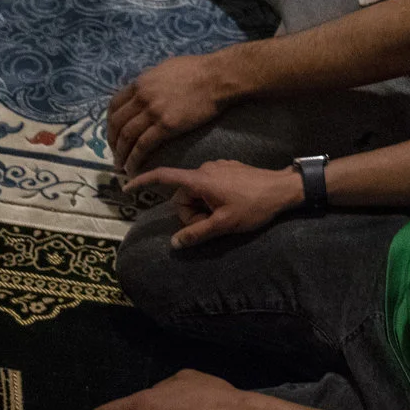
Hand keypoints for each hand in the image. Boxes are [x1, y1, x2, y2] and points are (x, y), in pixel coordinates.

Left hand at [106, 52, 231, 177]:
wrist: (216, 78)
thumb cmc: (195, 70)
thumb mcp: (164, 68)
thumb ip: (150, 80)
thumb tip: (145, 86)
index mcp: (140, 83)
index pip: (114, 105)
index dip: (110, 123)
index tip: (113, 135)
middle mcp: (141, 97)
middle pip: (117, 123)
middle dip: (112, 142)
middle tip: (115, 154)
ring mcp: (153, 111)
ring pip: (127, 136)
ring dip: (121, 154)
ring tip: (121, 166)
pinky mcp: (167, 126)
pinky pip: (143, 146)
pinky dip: (134, 159)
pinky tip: (133, 168)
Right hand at [134, 159, 302, 247]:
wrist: (284, 189)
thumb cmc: (254, 206)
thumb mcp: (224, 225)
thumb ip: (197, 233)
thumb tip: (174, 243)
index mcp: (200, 180)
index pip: (164, 177)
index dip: (143, 182)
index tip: (126, 187)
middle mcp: (205, 169)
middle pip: (183, 194)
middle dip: (191, 212)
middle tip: (212, 224)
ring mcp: (217, 167)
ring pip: (197, 192)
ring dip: (203, 207)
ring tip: (225, 215)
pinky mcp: (228, 168)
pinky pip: (210, 185)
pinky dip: (213, 199)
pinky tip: (232, 205)